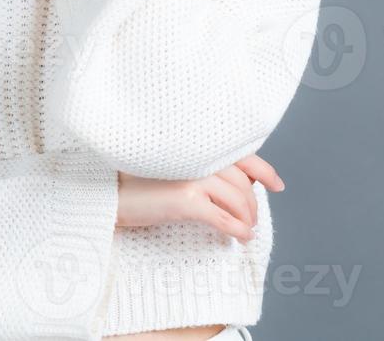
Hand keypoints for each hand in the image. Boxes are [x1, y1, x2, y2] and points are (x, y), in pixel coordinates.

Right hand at [114, 153, 284, 243]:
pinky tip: (241, 237)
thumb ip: (196, 167)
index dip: (264, 170)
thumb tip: (229, 186)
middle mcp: (197, 157)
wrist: (106, 192)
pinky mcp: (187, 200)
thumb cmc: (132, 181)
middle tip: (252, 219)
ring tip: (247, 230)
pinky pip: (224, 219)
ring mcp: (193, 177)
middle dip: (252, 204)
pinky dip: (238, 230)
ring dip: (247, 218)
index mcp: (194, 146)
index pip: (242, 155)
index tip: (277, 184)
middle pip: (242, 183)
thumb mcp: (168, 167)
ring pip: (238, 201)